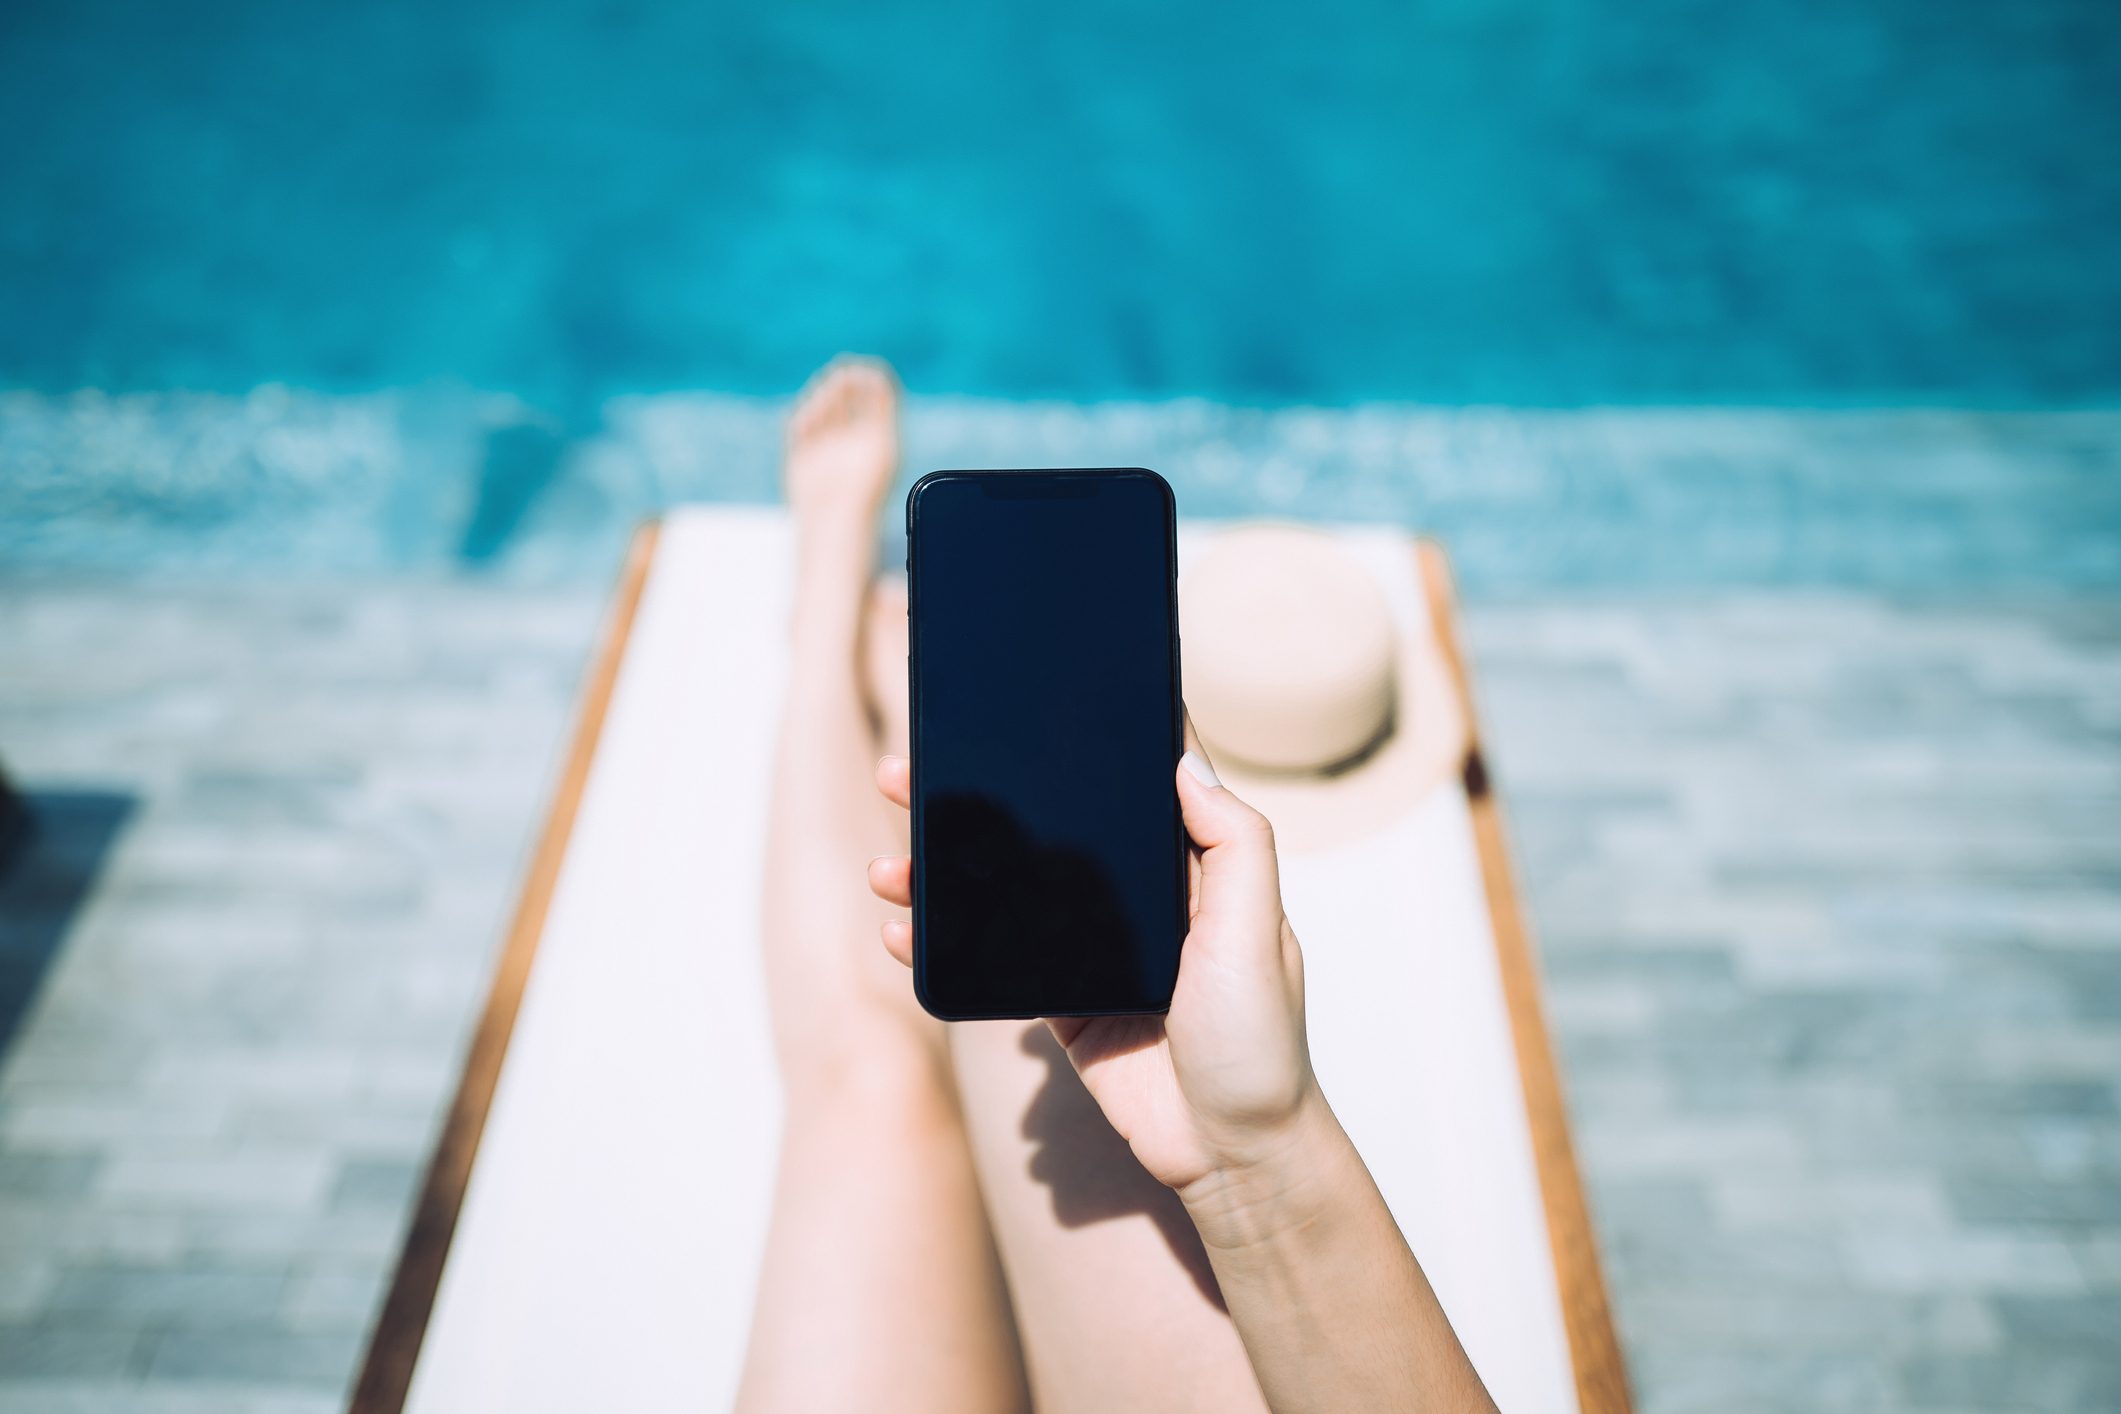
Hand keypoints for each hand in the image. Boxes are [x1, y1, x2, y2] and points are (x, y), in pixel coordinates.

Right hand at [867, 729, 1324, 1192]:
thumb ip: (1231, 842)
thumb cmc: (1259, 1040)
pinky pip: (990, 961)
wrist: (1231, 1154)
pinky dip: (942, 944)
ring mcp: (1092, 951)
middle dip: (975, 802)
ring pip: (1003, 892)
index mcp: (1188, 868)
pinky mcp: (1059, 1005)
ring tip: (889, 864)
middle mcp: (1136, 900)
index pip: (1127, 785)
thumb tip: (1182, 757)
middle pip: (1045, 830)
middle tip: (908, 773)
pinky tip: (902, 933)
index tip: (1018, 702)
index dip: (1077, 743)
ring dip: (941, 873)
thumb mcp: (1256, 929)